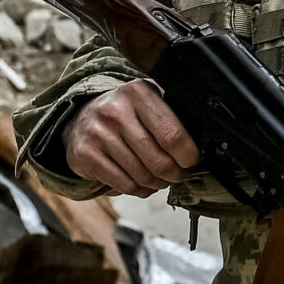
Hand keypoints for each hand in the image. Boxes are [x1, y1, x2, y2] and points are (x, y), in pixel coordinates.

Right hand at [66, 81, 199, 194]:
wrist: (81, 118)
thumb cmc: (125, 112)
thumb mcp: (148, 100)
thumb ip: (172, 114)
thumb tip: (201, 142)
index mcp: (138, 93)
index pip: (172, 135)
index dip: (188, 156)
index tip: (191, 161)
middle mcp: (115, 112)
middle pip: (159, 161)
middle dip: (175, 174)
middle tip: (179, 174)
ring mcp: (98, 135)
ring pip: (142, 176)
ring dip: (158, 184)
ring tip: (162, 178)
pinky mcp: (86, 156)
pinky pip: (124, 186)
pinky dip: (140, 190)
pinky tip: (144, 183)